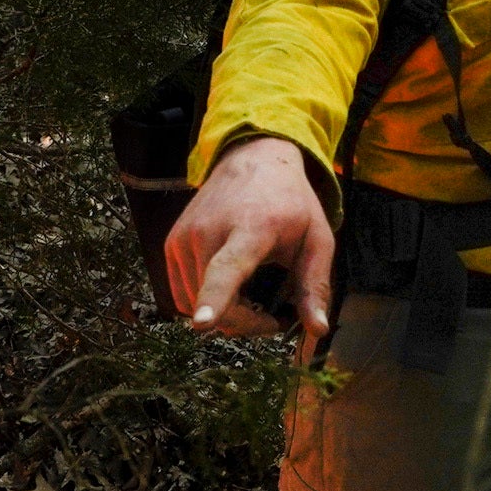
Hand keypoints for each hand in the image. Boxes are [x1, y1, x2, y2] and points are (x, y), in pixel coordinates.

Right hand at [165, 135, 335, 362]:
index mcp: (250, 229)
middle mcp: (208, 231)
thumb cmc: (289, 202)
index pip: (226, 269)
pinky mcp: (171, 244)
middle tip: (272, 317)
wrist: (253, 159)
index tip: (203, 323)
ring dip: (225, 316)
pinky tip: (228, 289)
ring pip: (196, 306)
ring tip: (251, 296)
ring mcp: (184, 237)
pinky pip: (183, 296)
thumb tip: (318, 332)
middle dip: (245, 324)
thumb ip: (315, 287)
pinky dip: (204, 303)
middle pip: (215, 302)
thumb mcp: (317, 240)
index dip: (214, 300)